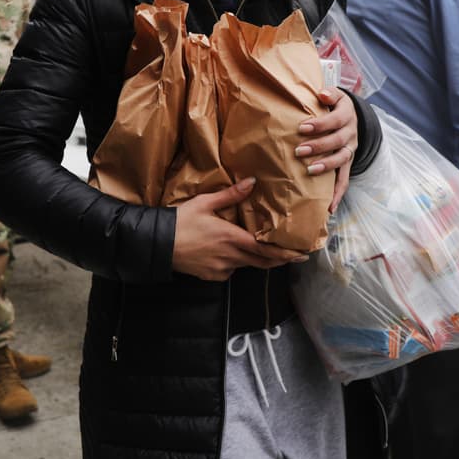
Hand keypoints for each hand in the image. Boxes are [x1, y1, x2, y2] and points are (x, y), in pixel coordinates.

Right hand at [172, 178, 308, 280]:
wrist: (158, 244)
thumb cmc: (181, 221)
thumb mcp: (205, 203)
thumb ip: (231, 195)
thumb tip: (252, 182)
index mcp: (232, 238)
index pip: (266, 249)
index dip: (285, 254)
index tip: (300, 255)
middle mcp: (231, 257)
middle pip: (261, 262)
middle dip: (277, 259)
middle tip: (291, 255)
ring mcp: (221, 269)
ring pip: (245, 265)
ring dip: (254, 258)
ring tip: (259, 249)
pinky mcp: (212, 276)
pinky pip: (230, 270)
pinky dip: (234, 262)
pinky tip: (226, 252)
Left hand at [295, 88, 357, 212]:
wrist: (353, 116)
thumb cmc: (335, 106)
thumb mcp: (335, 95)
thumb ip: (329, 94)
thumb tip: (322, 94)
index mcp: (347, 115)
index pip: (334, 120)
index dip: (319, 124)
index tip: (302, 127)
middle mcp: (351, 133)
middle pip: (337, 141)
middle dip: (319, 146)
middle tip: (299, 151)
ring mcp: (350, 150)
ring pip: (342, 160)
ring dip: (327, 166)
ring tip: (311, 171)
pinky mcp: (347, 163)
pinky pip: (345, 179)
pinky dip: (338, 194)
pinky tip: (329, 207)